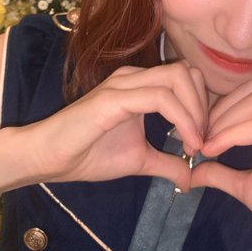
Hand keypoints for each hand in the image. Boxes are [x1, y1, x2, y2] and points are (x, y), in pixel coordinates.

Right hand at [23, 61, 206, 191]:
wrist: (47, 158)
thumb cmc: (87, 154)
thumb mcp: (138, 160)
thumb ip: (167, 163)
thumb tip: (193, 178)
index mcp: (141, 85)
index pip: (186, 78)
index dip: (203, 107)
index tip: (203, 142)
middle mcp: (134, 76)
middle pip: (187, 72)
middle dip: (204, 106)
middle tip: (203, 140)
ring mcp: (123, 84)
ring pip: (178, 78)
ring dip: (196, 112)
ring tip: (196, 143)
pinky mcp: (114, 97)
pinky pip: (160, 97)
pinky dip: (182, 119)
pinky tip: (186, 143)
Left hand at [191, 80, 251, 250]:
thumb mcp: (248, 188)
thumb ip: (222, 174)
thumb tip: (191, 171)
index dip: (221, 107)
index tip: (200, 132)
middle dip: (219, 111)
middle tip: (199, 137)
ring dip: (223, 121)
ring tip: (206, 145)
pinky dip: (232, 135)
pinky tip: (214, 150)